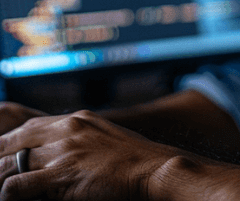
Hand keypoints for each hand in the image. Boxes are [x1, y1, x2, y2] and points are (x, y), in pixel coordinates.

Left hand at [0, 109, 173, 199]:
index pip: (28, 127)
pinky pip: (19, 186)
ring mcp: (62, 152)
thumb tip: (62, 150)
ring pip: (12, 163)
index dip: (9, 142)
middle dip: (0, 158)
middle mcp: (65, 129)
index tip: (2, 154)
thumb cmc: (132, 159)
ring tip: (2, 189)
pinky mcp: (61, 176)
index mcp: (75, 119)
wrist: (151, 168)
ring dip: (2, 178)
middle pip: (15, 141)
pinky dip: (10, 193)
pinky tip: (10, 199)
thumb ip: (80, 137)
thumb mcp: (103, 136)